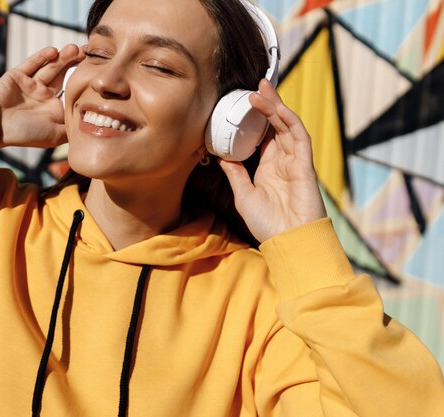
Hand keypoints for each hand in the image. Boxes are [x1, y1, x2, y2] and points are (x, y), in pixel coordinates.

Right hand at [0, 44, 84, 147]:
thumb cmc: (25, 134)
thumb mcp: (55, 136)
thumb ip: (72, 129)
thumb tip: (93, 126)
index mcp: (53, 110)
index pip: (72, 92)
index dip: (83, 82)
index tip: (97, 73)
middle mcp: (43, 97)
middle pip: (63, 76)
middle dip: (75, 64)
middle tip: (89, 53)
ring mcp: (30, 85)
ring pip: (50, 68)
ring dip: (62, 58)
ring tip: (74, 49)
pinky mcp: (17, 76)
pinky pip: (31, 64)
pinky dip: (41, 57)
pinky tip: (53, 51)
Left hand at [219, 79, 326, 242]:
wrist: (288, 241)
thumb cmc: (268, 224)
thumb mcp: (243, 195)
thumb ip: (235, 173)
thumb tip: (222, 155)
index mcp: (269, 168)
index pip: (264, 135)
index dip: (257, 119)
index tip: (245, 103)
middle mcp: (283, 161)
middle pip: (277, 125)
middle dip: (268, 104)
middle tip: (257, 84)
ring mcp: (295, 161)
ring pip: (287, 125)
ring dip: (275, 106)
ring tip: (261, 90)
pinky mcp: (304, 164)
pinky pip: (298, 136)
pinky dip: (288, 120)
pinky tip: (276, 108)